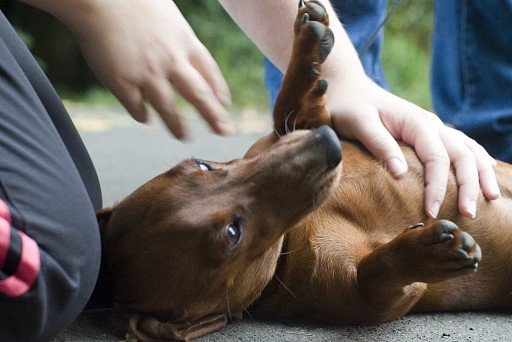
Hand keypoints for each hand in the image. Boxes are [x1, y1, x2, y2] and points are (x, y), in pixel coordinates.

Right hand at [62, 0, 233, 138]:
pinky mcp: (123, 83)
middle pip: (198, 95)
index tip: (224, 103)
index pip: (208, 70)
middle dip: (213, 116)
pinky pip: (137, 108)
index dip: (217, 88)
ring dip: (177, 126)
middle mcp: (171, 61)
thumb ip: (177, 37)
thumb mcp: (167, 14)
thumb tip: (185, 56)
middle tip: (224, 131)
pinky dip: (143, 115)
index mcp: (184, 40)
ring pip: (169, 108)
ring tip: (183, 136)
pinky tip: (146, 118)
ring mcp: (148, 74)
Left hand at [327, 75, 499, 218]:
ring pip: (469, 149)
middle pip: (462, 154)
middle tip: (470, 215)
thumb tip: (401, 173)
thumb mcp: (359, 123)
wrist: (349, 89)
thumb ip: (380, 144)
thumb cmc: (350, 107)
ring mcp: (433, 127)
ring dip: (481, 174)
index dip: (438, 187)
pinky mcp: (430, 132)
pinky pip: (462, 145)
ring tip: (491, 199)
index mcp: (415, 122)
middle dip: (469, 185)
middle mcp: (431, 123)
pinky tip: (486, 173)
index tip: (432, 212)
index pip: (436, 158)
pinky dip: (477, 159)